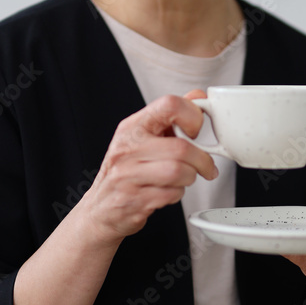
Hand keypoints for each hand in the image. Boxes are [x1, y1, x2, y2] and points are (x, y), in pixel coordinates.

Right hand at [81, 89, 216, 246]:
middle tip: (205, 165)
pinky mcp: (134, 200)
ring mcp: (128, 175)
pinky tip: (169, 191)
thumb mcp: (144, 137)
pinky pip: (171, 194)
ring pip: (179, 172)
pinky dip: (178, 194)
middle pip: (181, 147)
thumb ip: (171, 116)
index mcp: (132, 126)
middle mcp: (127, 148)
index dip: (193, 117)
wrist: (100, 209)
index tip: (196, 131)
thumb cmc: (126, 171)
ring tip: (186, 178)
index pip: (169, 105)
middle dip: (202, 160)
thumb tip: (198, 96)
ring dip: (191, 177)